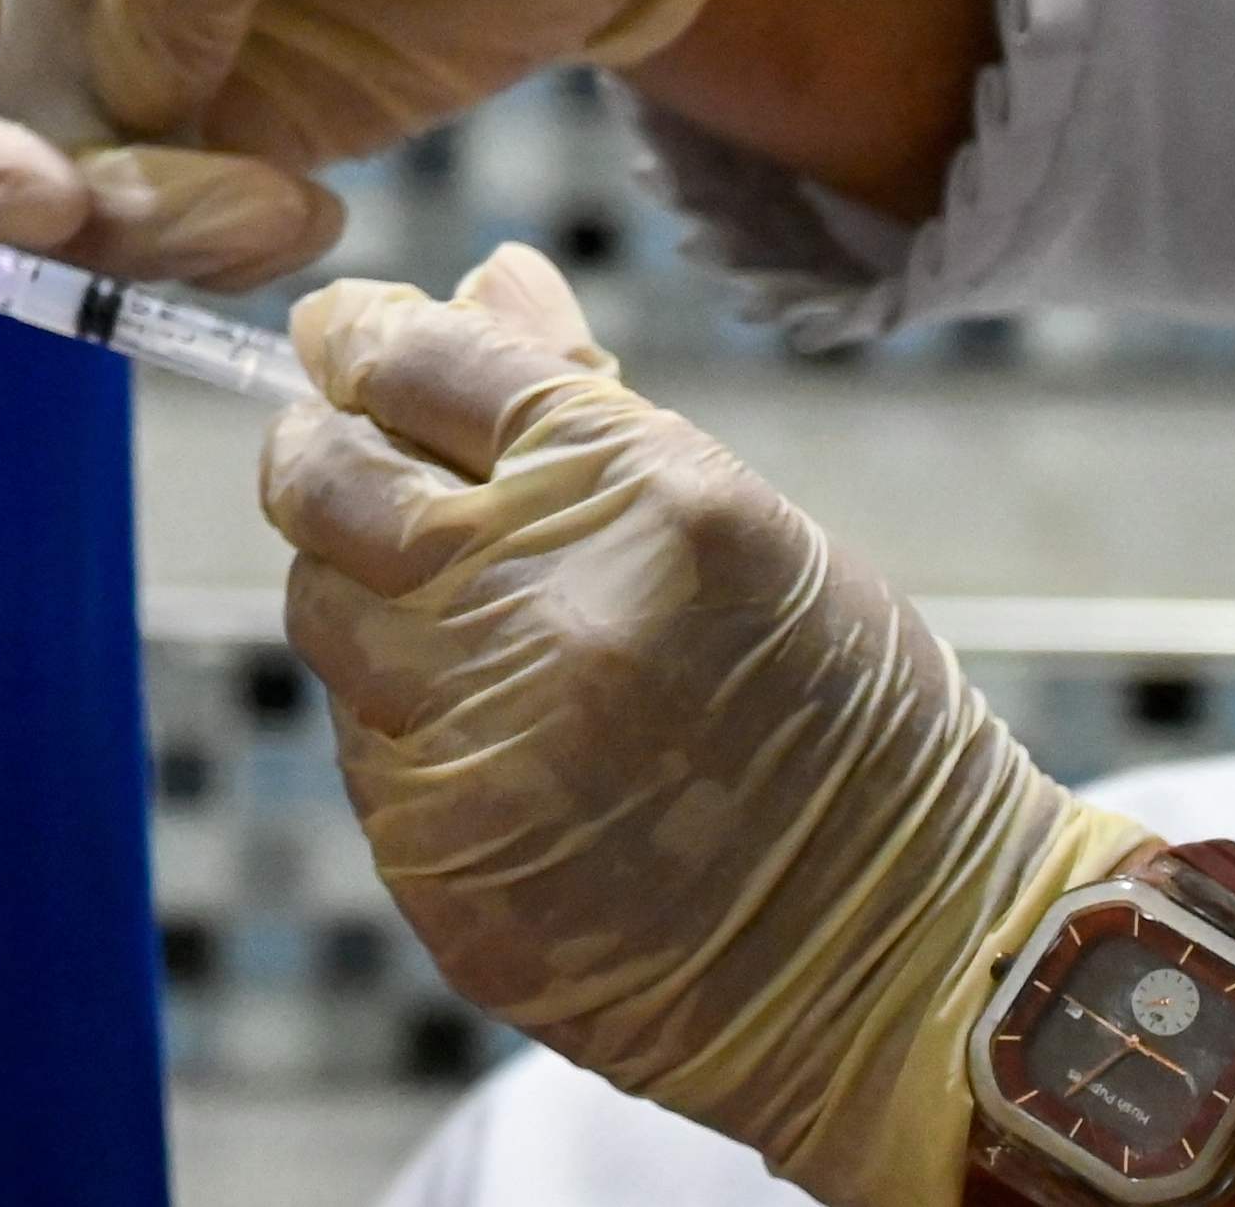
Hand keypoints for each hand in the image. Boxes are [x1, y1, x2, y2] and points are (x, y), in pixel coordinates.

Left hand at [264, 249, 1153, 1206]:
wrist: (918, 958)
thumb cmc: (843, 718)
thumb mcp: (741, 523)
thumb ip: (581, 403)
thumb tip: (477, 277)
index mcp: (642, 496)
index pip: (425, 363)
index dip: (363, 335)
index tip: (342, 334)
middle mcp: (545, 610)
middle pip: (324, 481)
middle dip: (317, 447)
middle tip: (338, 445)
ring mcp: (482, 745)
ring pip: (324, 614)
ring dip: (366, 597)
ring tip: (466, 620)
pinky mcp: (444, 861)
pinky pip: (364, 748)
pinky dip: (407, 726)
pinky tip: (504, 745)